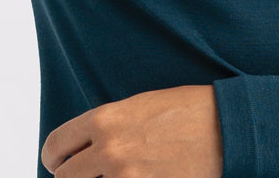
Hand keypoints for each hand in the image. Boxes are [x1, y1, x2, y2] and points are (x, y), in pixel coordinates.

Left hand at [40, 84, 222, 177]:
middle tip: (85, 176)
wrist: (225, 128)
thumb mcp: (138, 106)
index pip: (55, 147)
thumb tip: (85, 146)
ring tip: (113, 175)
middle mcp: (109, 150)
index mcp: (104, 120)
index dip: (53, 158)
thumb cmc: (185, 110)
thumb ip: (107, 126)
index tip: (59, 163)